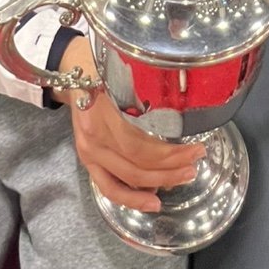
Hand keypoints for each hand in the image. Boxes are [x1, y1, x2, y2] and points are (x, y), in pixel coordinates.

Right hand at [58, 39, 204, 212]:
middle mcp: (94, 136)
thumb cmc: (104, 67)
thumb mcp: (125, 74)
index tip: (197, 149)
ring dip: (158, 182)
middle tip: (194, 165)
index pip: (140, 145)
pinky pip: (108, 187)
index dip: (170, 153)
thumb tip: (179, 120)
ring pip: (125, 178)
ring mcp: (88, 150)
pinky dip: (131, 199)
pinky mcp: (86, 159)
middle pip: (136, 164)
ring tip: (183, 177)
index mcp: (104, 112)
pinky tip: (152, 202)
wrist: (72, 71)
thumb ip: (147, 96)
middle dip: (171, 168)